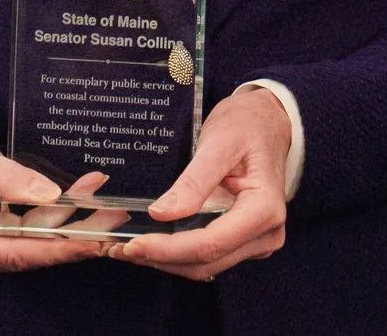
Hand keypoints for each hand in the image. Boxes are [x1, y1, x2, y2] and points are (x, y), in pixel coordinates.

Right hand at [0, 111, 117, 280]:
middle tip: (112, 218)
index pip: (14, 253)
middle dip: (71, 236)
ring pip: (32, 246)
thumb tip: (52, 196)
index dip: (56, 248)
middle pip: (27, 253)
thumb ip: (10, 180)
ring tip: (103, 203)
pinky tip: (80, 199)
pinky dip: (53, 218)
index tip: (92, 241)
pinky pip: (27, 235)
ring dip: (67, 224)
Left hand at [119, 87, 291, 281]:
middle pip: (206, 261)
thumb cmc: (247, 125)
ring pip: (206, 265)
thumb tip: (161, 214)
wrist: (267, 121)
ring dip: (167, 260)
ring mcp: (257, 241)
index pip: (209, 244)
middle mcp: (265, 233)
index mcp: (264, 210)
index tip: (133, 245)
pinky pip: (209, 256)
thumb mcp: (218, 143)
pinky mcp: (244, 240)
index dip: (168, 249)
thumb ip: (193, 182)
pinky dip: (179, 253)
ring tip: (129, 248)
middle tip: (119, 248)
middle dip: (161, 258)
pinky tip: (153, 243)